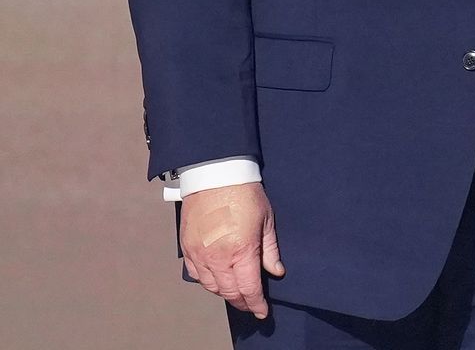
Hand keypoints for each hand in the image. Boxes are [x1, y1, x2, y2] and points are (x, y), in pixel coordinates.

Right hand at [180, 182, 282, 318]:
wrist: (215, 175)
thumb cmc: (245, 194)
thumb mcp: (267, 220)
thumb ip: (270, 250)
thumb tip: (276, 271)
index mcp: (241, 251)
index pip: (249, 288)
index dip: (256, 303)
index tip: (262, 312)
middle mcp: (217, 257)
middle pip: (229, 292)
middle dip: (242, 301)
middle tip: (251, 305)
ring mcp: (199, 254)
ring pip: (211, 286)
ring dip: (225, 293)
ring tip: (237, 293)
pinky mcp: (187, 248)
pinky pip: (196, 275)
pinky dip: (208, 282)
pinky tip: (218, 280)